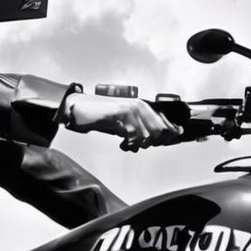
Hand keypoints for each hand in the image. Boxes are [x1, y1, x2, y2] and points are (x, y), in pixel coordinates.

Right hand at [64, 92, 179, 143]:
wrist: (82, 110)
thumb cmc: (103, 117)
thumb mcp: (126, 125)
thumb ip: (141, 131)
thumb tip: (159, 140)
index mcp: (143, 106)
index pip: (166, 122)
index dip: (169, 135)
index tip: (164, 141)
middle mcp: (140, 106)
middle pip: (160, 131)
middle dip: (152, 143)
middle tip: (138, 145)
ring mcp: (131, 109)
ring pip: (148, 134)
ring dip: (138, 144)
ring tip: (127, 144)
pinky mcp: (121, 113)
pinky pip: (133, 134)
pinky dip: (128, 144)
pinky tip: (122, 143)